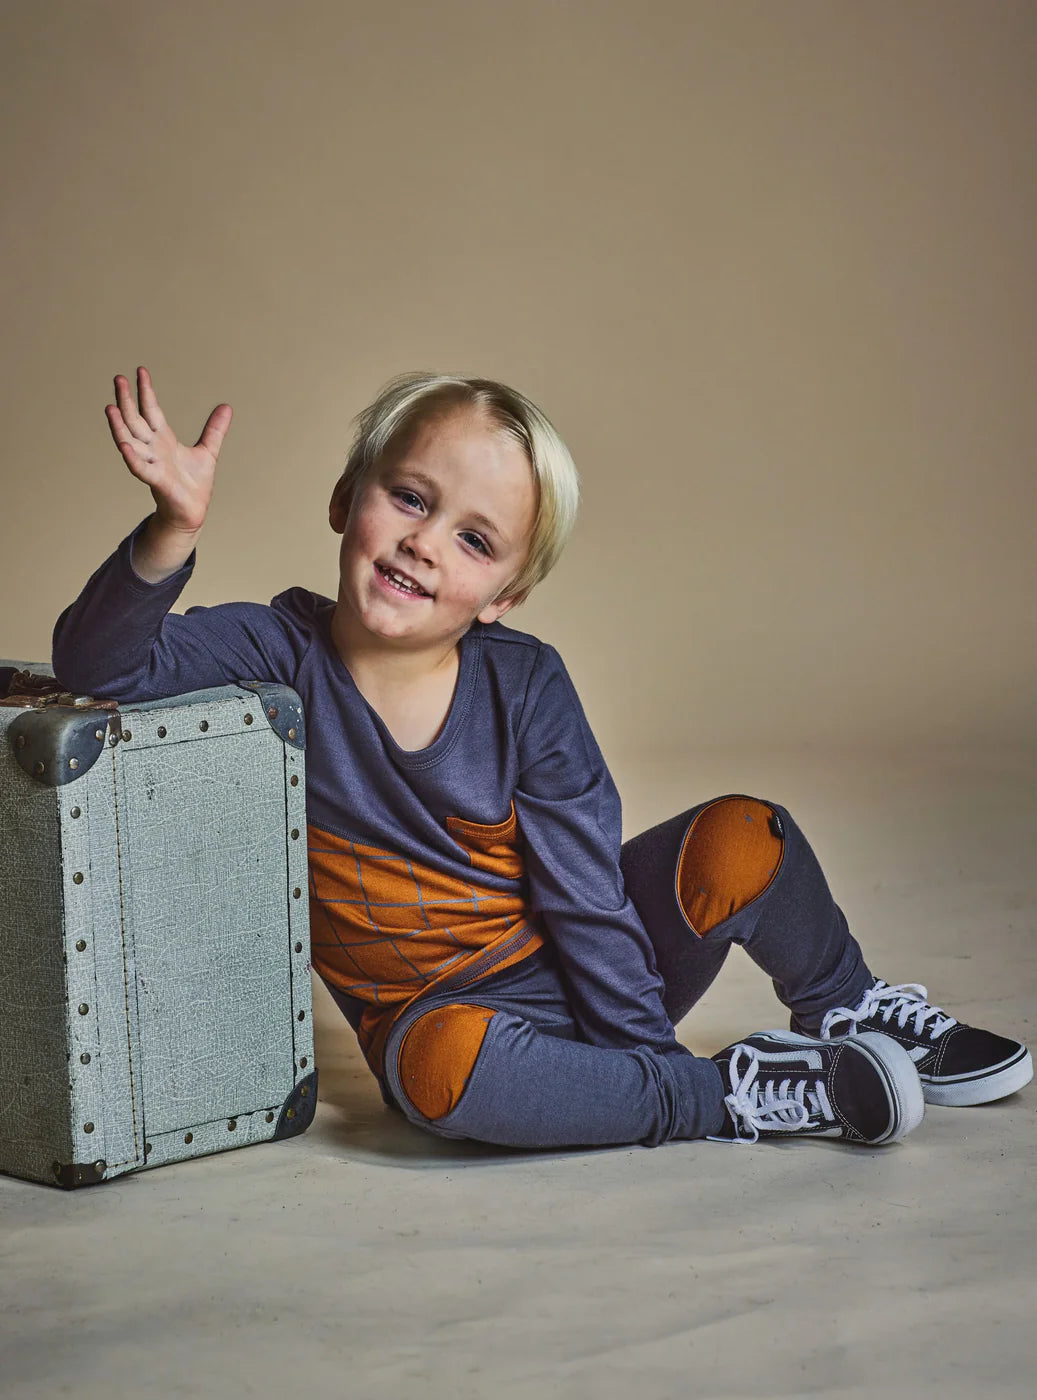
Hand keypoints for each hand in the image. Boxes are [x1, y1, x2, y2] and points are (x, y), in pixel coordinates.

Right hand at [105, 366, 231, 533]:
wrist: (193, 511)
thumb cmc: (194, 483)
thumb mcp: (208, 451)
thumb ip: (215, 429)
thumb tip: (227, 406)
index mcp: (163, 439)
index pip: (151, 410)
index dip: (145, 391)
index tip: (140, 371)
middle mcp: (153, 449)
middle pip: (135, 420)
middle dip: (126, 400)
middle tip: (118, 378)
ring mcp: (152, 463)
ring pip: (130, 441)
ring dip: (119, 426)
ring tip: (110, 407)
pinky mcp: (156, 481)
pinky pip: (139, 468)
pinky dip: (132, 457)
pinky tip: (123, 445)